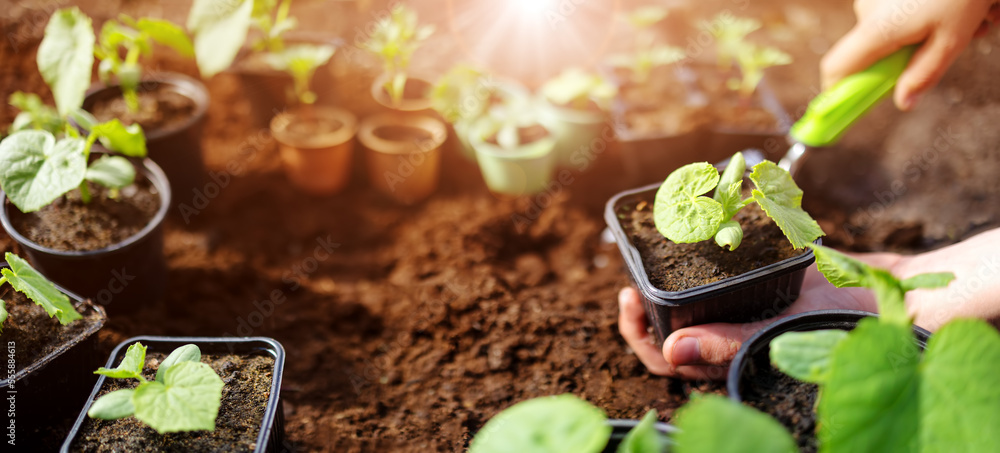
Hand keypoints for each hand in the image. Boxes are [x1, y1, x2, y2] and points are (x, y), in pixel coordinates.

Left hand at [618, 228, 999, 379]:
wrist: (895, 295)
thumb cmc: (848, 323)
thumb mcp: (788, 332)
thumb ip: (733, 342)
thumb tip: (671, 349)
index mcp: (731, 356)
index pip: (667, 360)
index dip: (640, 335)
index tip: (626, 299)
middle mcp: (729, 338)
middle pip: (668, 333)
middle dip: (640, 311)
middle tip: (626, 282)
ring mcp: (740, 313)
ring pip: (687, 308)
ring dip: (662, 288)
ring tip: (645, 260)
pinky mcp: (754, 288)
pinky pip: (715, 283)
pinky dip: (694, 265)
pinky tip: (682, 239)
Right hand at [821, 0, 999, 110]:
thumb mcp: (951, 40)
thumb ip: (923, 75)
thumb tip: (903, 103)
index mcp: (877, 29)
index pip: (836, 68)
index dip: (836, 91)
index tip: (846, 106)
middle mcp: (866, 11)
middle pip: (866, 52)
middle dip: (898, 58)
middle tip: (934, 50)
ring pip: (882, 32)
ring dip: (912, 36)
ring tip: (950, 23)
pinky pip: (889, 14)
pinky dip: (914, 18)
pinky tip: (941, 9)